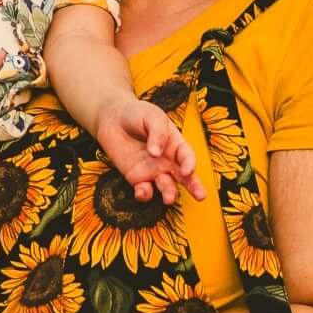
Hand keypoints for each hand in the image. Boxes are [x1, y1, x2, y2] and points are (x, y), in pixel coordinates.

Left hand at [87, 96, 203, 202]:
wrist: (112, 118)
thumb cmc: (137, 114)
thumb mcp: (152, 116)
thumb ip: (158, 133)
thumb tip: (156, 153)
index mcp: (176, 144)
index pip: (187, 156)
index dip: (190, 164)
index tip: (187, 171)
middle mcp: (168, 160)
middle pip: (185, 176)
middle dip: (194, 186)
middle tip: (201, 196)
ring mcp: (153, 171)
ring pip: (166, 186)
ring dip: (169, 193)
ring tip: (169, 199)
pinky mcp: (137, 178)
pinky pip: (145, 190)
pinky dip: (145, 194)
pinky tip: (142, 191)